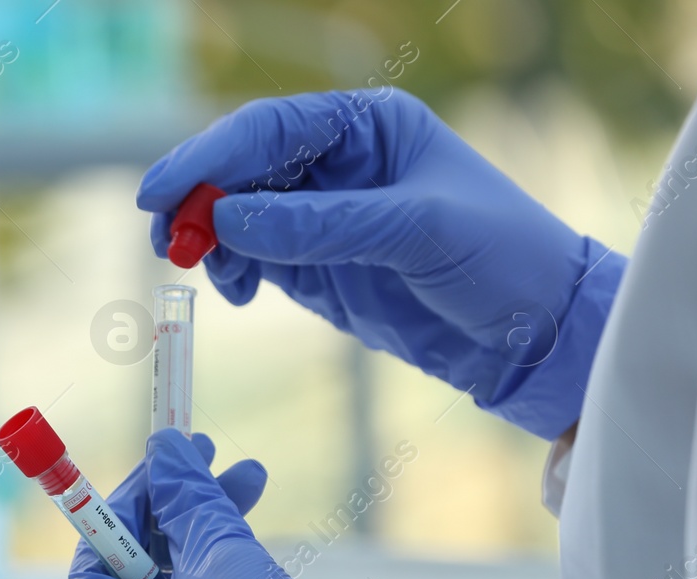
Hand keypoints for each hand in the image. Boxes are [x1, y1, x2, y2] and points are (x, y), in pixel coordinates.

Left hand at [55, 430, 381, 578]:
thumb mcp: (225, 563)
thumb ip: (190, 502)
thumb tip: (166, 448)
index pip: (100, 546)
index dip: (144, 490)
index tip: (181, 449)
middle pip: (133, 578)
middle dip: (184, 517)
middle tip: (231, 468)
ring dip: (207, 554)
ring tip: (254, 498)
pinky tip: (252, 565)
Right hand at [137, 90, 625, 439]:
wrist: (535, 333)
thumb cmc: (500, 257)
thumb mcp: (416, 231)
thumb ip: (321, 224)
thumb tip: (225, 219)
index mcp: (367, 126)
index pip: (268, 129)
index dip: (208, 157)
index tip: (161, 193)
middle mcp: (337, 163)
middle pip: (240, 167)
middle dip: (196, 198)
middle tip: (167, 239)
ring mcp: (321, 217)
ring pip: (236, 214)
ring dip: (208, 239)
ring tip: (203, 272)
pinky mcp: (316, 267)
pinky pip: (252, 258)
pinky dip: (231, 271)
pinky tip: (235, 291)